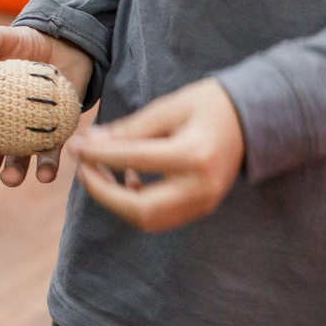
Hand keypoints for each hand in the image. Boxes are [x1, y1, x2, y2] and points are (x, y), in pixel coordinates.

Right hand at [0, 26, 94, 193]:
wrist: (66, 47)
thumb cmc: (29, 46)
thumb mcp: (11, 41)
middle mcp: (2, 129)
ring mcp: (27, 134)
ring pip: (16, 162)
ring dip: (12, 174)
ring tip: (9, 180)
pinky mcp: (54, 133)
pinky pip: (49, 155)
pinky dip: (46, 167)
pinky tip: (44, 175)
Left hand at [66, 77, 244, 231]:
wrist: (251, 119)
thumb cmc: (208, 105)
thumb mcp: (168, 107)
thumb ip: (129, 129)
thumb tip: (89, 142)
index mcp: (193, 155)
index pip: (133, 160)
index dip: (98, 155)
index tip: (74, 147)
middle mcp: (201, 187)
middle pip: (140, 209)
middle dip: (103, 192)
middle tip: (82, 169)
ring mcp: (204, 203)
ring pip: (148, 220)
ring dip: (116, 202)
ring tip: (99, 173)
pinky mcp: (202, 208)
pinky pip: (161, 217)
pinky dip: (136, 205)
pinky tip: (128, 179)